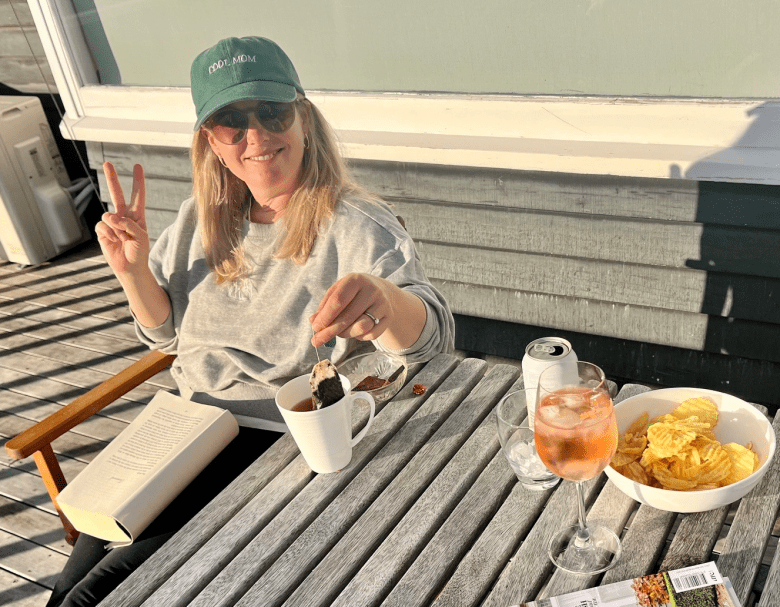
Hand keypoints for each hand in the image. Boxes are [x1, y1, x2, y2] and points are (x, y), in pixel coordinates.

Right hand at [95, 162, 148, 276]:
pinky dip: (108, 233)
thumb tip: (110, 216)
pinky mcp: (102, 231)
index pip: (138, 196)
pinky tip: (114, 241)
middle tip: (107, 163)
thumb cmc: (139, 252)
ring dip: (116, 227)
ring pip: (108, 215)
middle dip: (112, 178)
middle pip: (117, 194)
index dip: (138, 182)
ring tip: (122, 238)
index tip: (137, 166)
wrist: (130, 267)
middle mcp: (123, 217)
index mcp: (137, 216)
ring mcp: (112, 223)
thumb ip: (128, 224)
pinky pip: (102, 225)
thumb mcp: (141, 237)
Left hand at [310, 273, 393, 347]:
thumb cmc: (353, 293)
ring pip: (361, 327)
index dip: (325, 317)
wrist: (381, 291)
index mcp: (356, 280)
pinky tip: (354, 332)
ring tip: (338, 333)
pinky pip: (372, 334)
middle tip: (317, 341)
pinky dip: (359, 337)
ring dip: (345, 334)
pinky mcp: (389, 316)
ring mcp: (383, 303)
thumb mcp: (337, 293)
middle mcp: (372, 290)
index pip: (338, 300)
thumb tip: (313, 323)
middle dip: (330, 331)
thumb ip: (324, 307)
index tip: (315, 328)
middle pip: (348, 316)